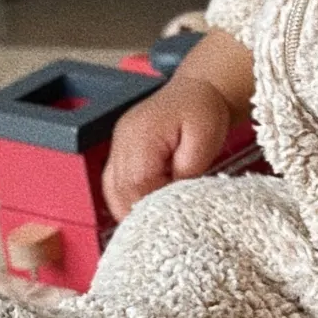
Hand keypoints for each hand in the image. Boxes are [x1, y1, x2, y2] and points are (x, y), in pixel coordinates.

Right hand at [101, 74, 235, 220]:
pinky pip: (113, 183)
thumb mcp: (206, 140)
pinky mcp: (121, 151)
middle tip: (162, 229)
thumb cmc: (204, 110)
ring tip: (153, 224)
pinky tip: (142, 210)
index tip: (169, 222)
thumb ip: (188, 171)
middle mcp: (123, 141)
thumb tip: (173, 199)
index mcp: (141, 135)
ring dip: (129, 210)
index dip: (150, 207)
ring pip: (111, 190)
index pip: (137, 184)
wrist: (197, 88)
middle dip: (138, 214)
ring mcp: (118, 145)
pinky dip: (125, 200)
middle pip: (118, 191)